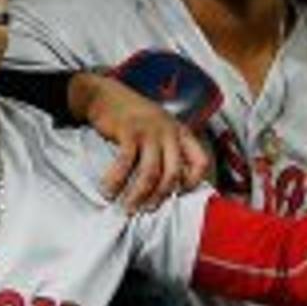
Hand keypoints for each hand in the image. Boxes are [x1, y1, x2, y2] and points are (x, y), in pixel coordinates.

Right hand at [73, 72, 209, 212]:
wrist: (106, 95)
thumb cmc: (133, 118)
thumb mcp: (159, 128)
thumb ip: (168, 150)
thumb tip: (172, 185)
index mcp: (181, 133)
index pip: (200, 161)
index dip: (193, 182)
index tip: (177, 194)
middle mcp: (169, 132)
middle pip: (173, 173)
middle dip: (160, 197)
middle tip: (145, 210)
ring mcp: (149, 131)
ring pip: (150, 173)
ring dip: (138, 195)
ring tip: (128, 208)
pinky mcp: (129, 131)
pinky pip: (126, 163)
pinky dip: (116, 180)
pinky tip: (108, 190)